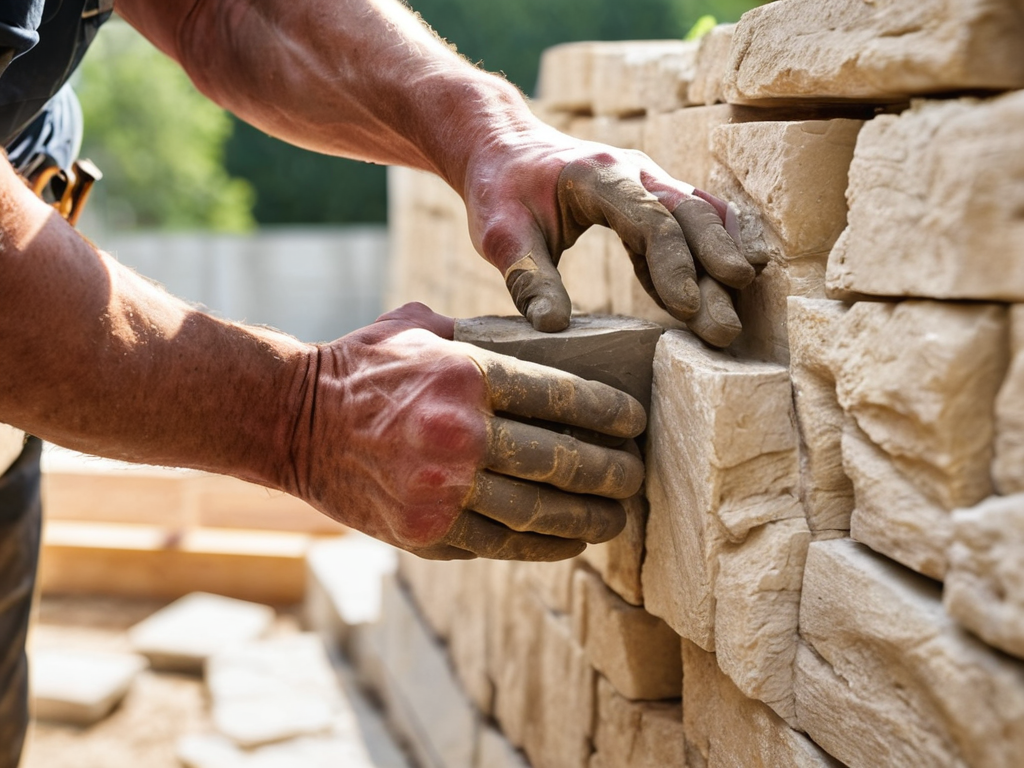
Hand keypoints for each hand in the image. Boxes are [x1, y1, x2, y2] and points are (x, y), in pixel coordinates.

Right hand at [286, 303, 645, 560]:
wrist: (290, 421)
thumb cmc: (359, 370)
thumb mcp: (417, 330)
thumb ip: (477, 337)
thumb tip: (532, 338)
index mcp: (465, 377)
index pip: (560, 396)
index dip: (608, 413)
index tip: (634, 421)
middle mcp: (459, 435)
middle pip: (561, 459)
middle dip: (611, 470)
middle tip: (636, 474)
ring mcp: (442, 490)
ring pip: (539, 511)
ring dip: (589, 516)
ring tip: (617, 515)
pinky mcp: (425, 531)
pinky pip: (501, 543)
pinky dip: (542, 545)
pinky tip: (569, 540)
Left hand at [463, 120, 757, 346]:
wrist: (503, 147)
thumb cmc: (500, 191)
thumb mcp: (500, 235)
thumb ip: (526, 278)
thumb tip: (552, 328)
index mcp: (600, 176)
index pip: (650, 219)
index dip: (673, 264)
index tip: (688, 309)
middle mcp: (635, 171)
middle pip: (690, 217)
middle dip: (713, 272)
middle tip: (727, 329)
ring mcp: (649, 181)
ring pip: (700, 218)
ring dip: (721, 263)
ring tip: (738, 314)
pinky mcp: (651, 198)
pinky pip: (690, 224)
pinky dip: (707, 255)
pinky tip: (720, 292)